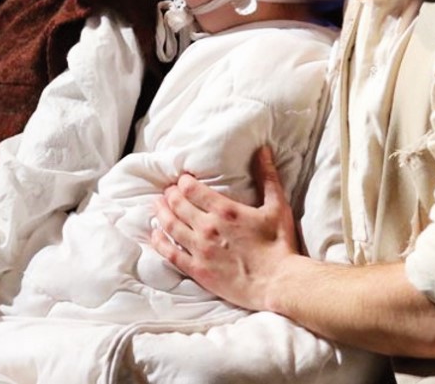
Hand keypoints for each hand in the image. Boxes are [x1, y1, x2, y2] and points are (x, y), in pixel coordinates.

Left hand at [150, 145, 299, 311]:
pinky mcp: (198, 270)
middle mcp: (208, 227)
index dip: (183, 182)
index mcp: (225, 210)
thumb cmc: (279, 245)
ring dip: (161, 213)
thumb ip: (268, 176)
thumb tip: (263, 150)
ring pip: (171, 226)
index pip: (192, 189)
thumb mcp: (277, 206)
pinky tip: (155, 235)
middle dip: (170, 195)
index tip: (182, 180)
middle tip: (167, 191)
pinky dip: (159, 242)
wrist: (279, 283)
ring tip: (157, 205)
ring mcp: (200, 250)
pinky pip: (171, 254)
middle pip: (178, 205)